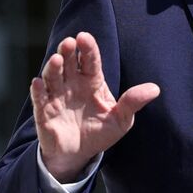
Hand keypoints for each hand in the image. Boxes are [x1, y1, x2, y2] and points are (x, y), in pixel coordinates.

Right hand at [30, 31, 159, 182]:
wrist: (78, 155)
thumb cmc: (99, 133)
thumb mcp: (121, 120)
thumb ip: (133, 103)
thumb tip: (155, 89)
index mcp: (91, 82)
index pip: (90, 60)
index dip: (87, 48)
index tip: (84, 37)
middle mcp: (72, 84)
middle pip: (69, 63)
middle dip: (67, 52)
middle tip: (68, 43)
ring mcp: (56, 96)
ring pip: (52, 76)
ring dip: (53, 67)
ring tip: (56, 60)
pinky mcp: (43, 111)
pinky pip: (39, 98)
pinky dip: (37, 90)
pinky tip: (37, 83)